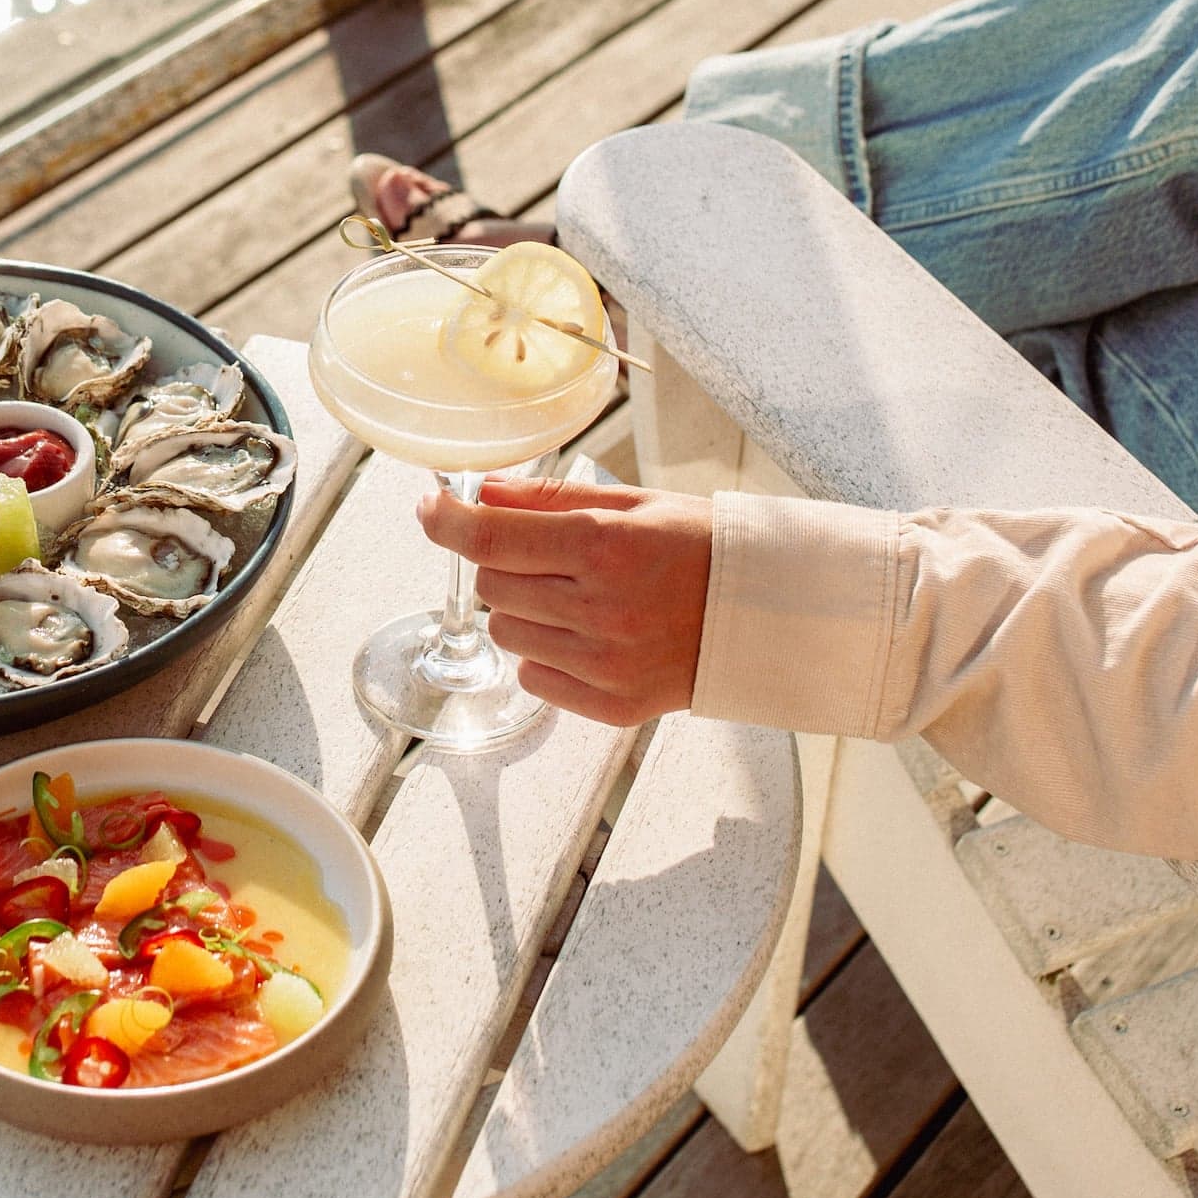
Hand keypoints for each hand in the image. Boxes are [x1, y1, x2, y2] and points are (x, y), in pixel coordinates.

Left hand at [418, 477, 712, 725]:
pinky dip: (547, 654)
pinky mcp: (611, 704)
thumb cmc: (698, 547)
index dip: (447, 522)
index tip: (429, 509)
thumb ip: (548, 498)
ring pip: (507, 633)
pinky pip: (536, 676)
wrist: (768, 614)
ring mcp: (605, 663)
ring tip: (575, 596)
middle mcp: (601, 608)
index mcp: (605, 546)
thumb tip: (479, 493)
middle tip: (548, 555)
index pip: (493, 537)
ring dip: (523, 610)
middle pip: (493, 585)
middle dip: (503, 563)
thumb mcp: (630, 504)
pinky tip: (590, 634)